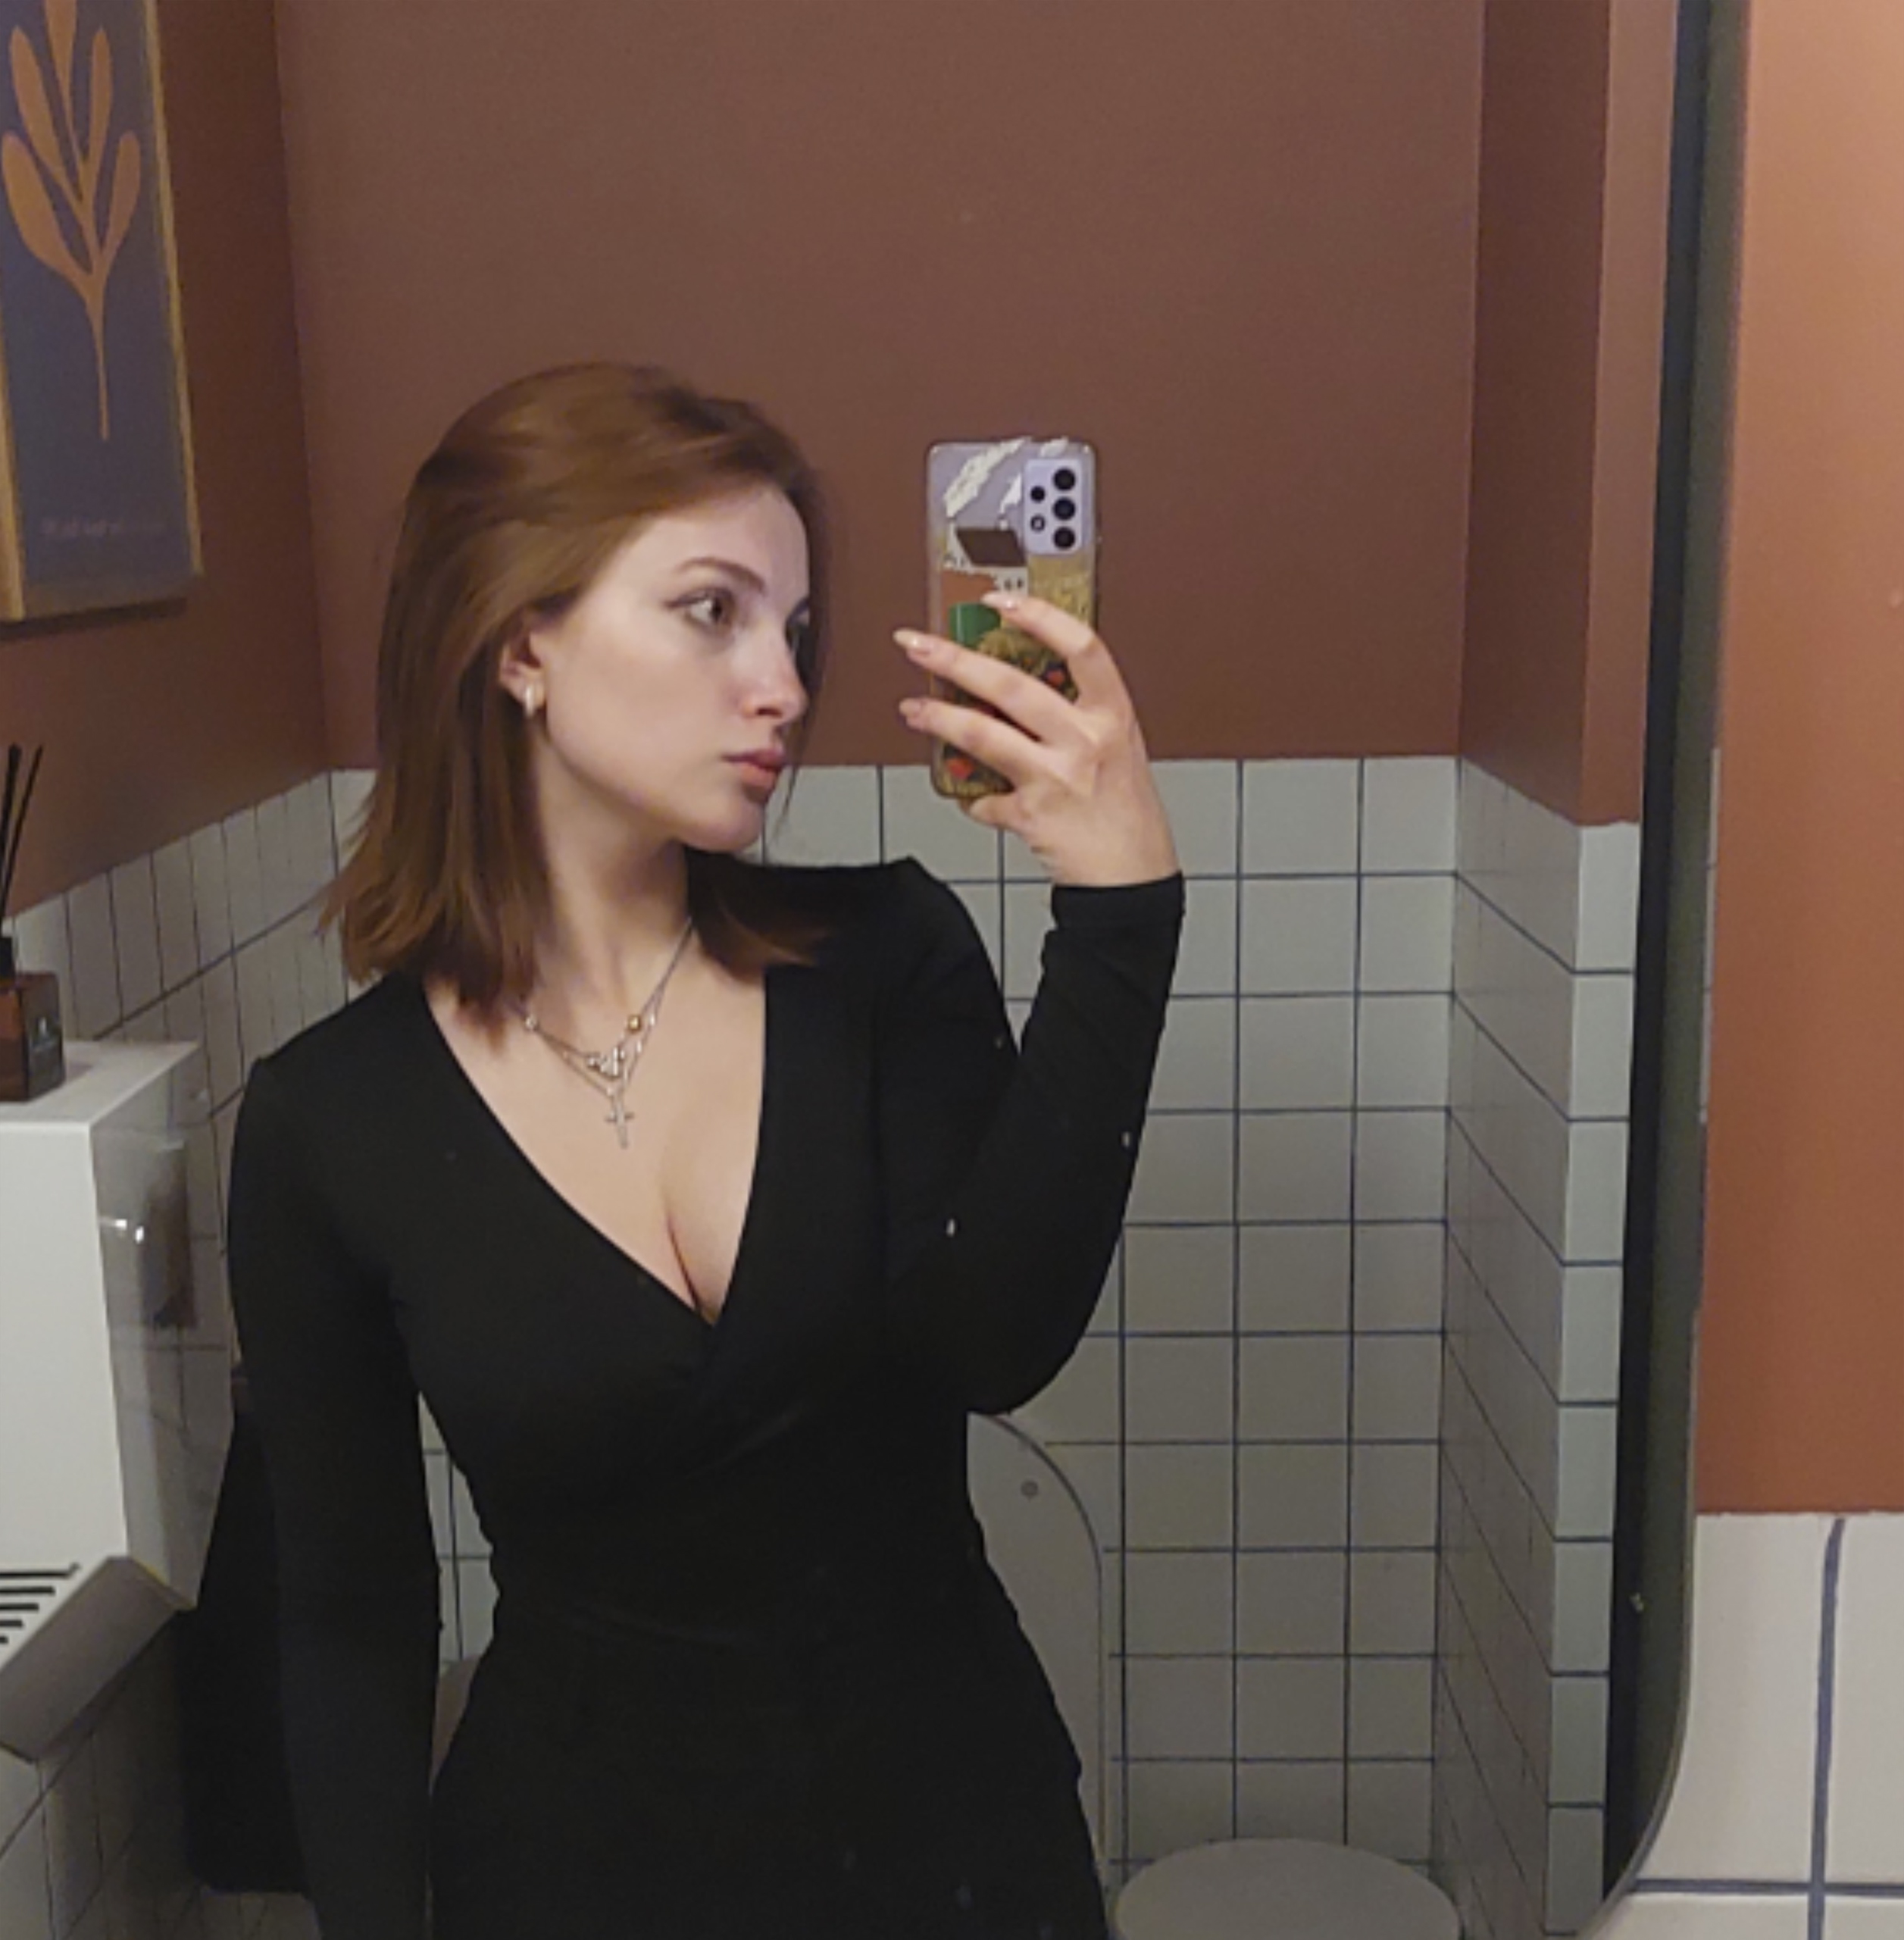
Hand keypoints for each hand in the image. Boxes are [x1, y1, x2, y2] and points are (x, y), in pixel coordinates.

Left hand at [894, 591, 1179, 887]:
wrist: (1132, 878)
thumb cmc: (1127, 813)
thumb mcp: (1119, 748)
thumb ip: (1078, 715)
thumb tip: (1017, 688)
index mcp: (1113, 715)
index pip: (1081, 646)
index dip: (1039, 616)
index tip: (999, 601)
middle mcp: (1086, 741)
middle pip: (1011, 684)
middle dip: (954, 659)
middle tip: (919, 645)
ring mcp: (1057, 777)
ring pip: (983, 734)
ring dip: (939, 719)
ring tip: (913, 710)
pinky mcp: (1032, 815)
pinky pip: (984, 800)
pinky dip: (970, 798)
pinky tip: (967, 795)